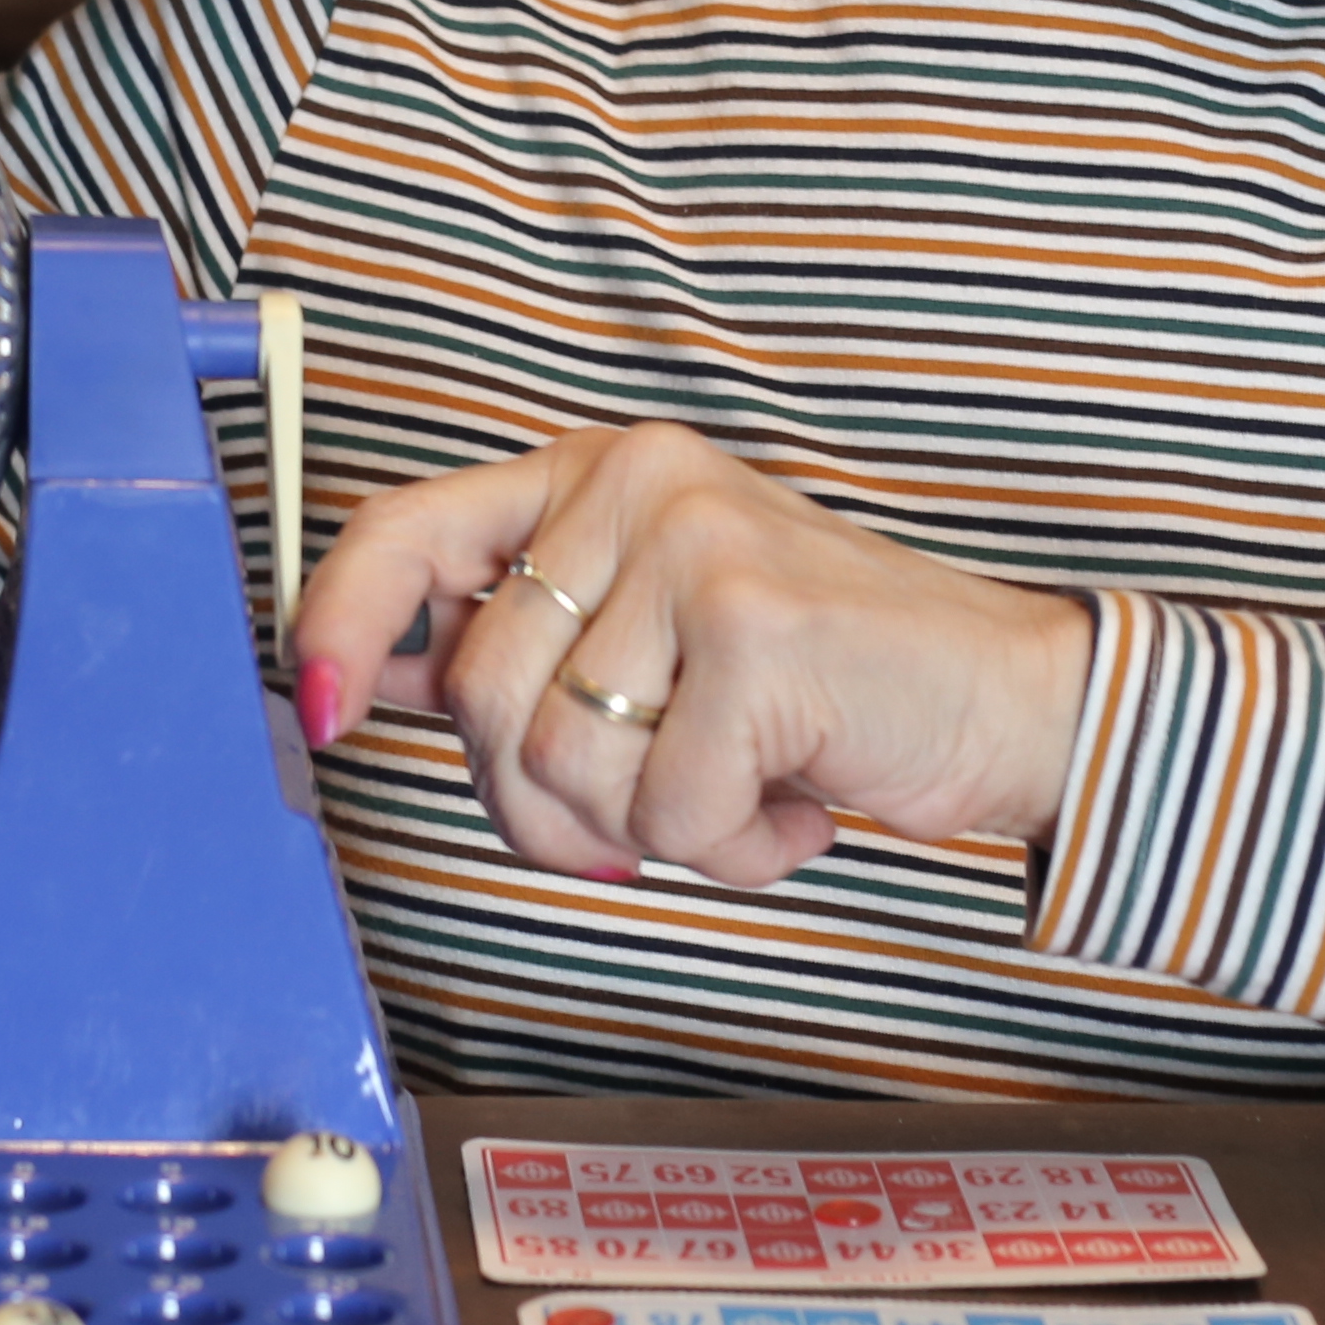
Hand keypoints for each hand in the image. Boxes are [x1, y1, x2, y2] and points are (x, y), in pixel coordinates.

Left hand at [289, 424, 1094, 887]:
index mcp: (597, 476)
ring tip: (739, 787)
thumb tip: (374, 675)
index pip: (409, 530)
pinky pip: (665, 812)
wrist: (1004, 699)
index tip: (321, 713)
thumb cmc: (822, 682)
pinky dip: (730, 849)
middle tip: (647, 810)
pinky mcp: (758, 630)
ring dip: (648, 830)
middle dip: (551, 804)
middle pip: (484, 698)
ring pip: (565, 764)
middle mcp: (640, 485)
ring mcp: (700, 548)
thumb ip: (527, 642)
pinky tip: (793, 799)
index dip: (344, 626)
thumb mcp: (655, 636)